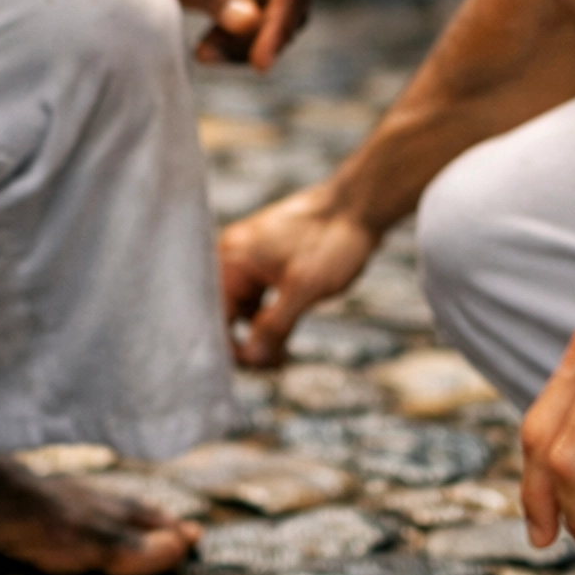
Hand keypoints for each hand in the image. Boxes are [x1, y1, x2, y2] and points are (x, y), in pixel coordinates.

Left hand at [125, 0, 308, 68]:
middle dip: (257, 40)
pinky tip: (207, 46)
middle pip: (288, 9)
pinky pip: (260, 24)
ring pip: (276, 22)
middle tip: (209, 55)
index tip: (260, 64)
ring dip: (245, 45)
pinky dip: (238, 42)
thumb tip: (249, 23)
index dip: (278, 29)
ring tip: (203, 52)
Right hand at [220, 183, 379, 365]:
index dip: (231, 348)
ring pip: (243, 308)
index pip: (215, 317)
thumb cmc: (332, 240)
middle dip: (246, 344)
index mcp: (232, 259)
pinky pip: (257, 297)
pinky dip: (268, 317)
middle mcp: (233, 256)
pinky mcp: (267, 260)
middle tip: (276, 365)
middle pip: (225, 314)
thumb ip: (275, 325)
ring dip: (259, 333)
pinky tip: (287, 331)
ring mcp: (250, 257)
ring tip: (283, 355)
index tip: (257, 368)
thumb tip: (252, 359)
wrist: (358, 206)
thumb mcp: (304, 288)